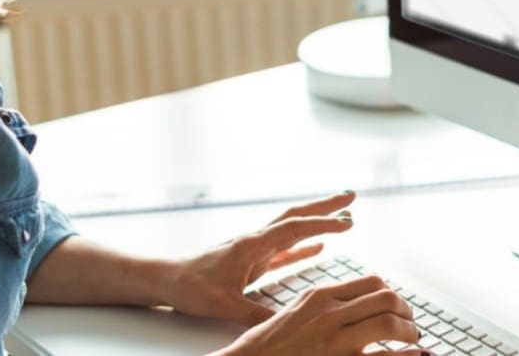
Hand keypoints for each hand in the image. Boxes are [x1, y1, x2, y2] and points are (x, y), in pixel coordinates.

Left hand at [164, 191, 358, 326]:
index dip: (322, 223)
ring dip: (317, 222)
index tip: (348, 221)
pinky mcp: (250, 261)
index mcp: (251, 244)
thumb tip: (286, 322)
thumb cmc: (190, 286)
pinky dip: (303, 246)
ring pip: (292, 230)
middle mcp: (255, 241)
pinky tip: (319, 249)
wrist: (166, 280)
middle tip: (351, 196)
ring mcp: (253, 249)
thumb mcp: (223, 304)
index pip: (293, 228)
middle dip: (325, 206)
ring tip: (344, 217)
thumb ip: (255, 314)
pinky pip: (284, 250)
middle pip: (296, 217)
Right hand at [221, 275, 426, 355]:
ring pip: (389, 322)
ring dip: (409, 331)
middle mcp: (330, 313)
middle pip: (386, 298)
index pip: (371, 283)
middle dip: (406, 310)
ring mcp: (335, 340)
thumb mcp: (297, 312)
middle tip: (410, 323)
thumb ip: (325, 305)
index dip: (392, 294)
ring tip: (412, 339)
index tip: (396, 306)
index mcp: (320, 296)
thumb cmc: (270, 343)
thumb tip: (353, 306)